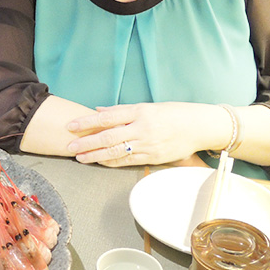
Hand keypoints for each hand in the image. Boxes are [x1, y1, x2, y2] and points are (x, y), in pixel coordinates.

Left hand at [66, 102, 220, 166]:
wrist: (199, 127)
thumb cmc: (173, 113)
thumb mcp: (148, 106)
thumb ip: (122, 111)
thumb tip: (98, 110)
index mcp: (140, 111)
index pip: (107, 117)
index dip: (87, 122)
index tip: (71, 125)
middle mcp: (142, 128)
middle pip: (108, 137)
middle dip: (86, 142)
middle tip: (69, 146)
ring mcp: (147, 144)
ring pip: (116, 152)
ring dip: (95, 156)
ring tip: (80, 157)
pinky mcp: (152, 157)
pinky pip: (128, 161)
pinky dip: (111, 162)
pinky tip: (99, 162)